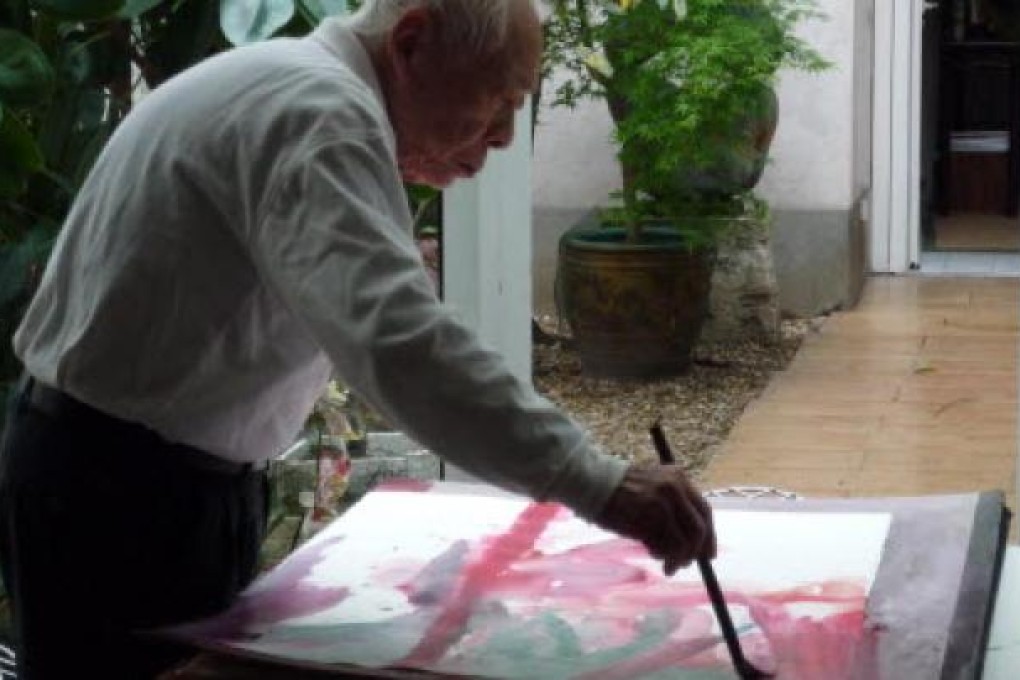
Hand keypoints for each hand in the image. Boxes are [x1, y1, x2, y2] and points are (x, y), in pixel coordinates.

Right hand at [594, 463, 716, 575]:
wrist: (592, 483)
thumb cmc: (621, 490)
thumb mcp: (654, 487)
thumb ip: (675, 506)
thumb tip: (694, 543)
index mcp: (679, 478)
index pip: (704, 511)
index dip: (709, 536)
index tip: (707, 555)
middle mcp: (674, 489)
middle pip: (698, 529)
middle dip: (695, 552)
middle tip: (685, 565)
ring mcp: (661, 504)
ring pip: (683, 542)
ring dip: (676, 558)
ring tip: (664, 562)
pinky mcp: (647, 519)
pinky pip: (664, 547)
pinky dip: (661, 555)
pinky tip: (651, 552)